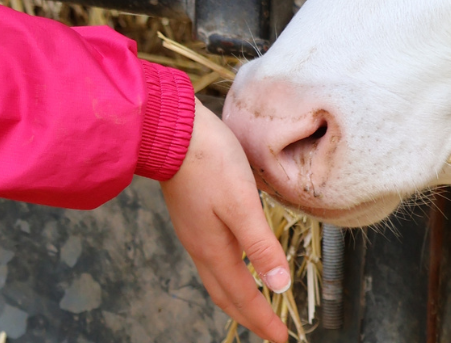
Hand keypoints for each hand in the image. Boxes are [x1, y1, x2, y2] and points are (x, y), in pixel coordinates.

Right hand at [162, 99, 290, 342]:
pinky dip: (227, 274)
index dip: (263, 320)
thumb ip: (260, 246)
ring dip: (237, 297)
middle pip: (225, 294)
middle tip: (269, 330)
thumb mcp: (241, 204)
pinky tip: (235, 263)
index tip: (281, 339)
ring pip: (216, 277)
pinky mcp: (191, 216)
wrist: (169, 129)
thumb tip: (279, 286)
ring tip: (255, 305)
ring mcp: (194, 232)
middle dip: (248, 315)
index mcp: (214, 249)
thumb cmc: (208, 161)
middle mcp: (201, 247)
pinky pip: (211, 258)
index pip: (243, 296)